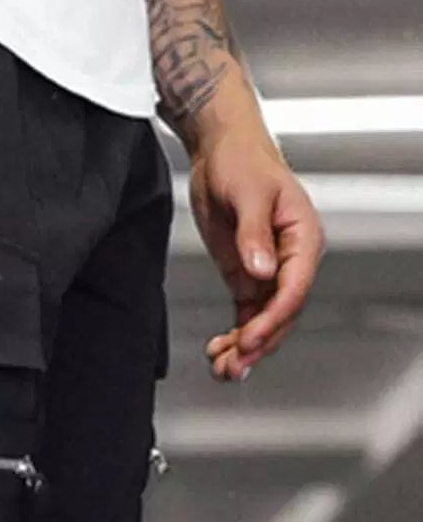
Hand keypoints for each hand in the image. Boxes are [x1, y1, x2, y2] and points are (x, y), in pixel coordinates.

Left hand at [187, 124, 325, 382]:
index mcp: (302, 238)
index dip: (273, 319)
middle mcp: (290, 260)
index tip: (249, 338)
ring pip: (264, 319)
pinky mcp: (247, 276)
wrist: (222, 151)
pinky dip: (235, 335)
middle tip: (233, 365)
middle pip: (281, 313)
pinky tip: (219, 352)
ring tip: (223, 369)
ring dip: (245, 347)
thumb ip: (254, 235)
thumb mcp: (248, 194)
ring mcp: (268, 271)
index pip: (294, 289)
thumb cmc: (242, 161)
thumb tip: (262, 270)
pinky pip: (247, 313)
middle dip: (258, 342)